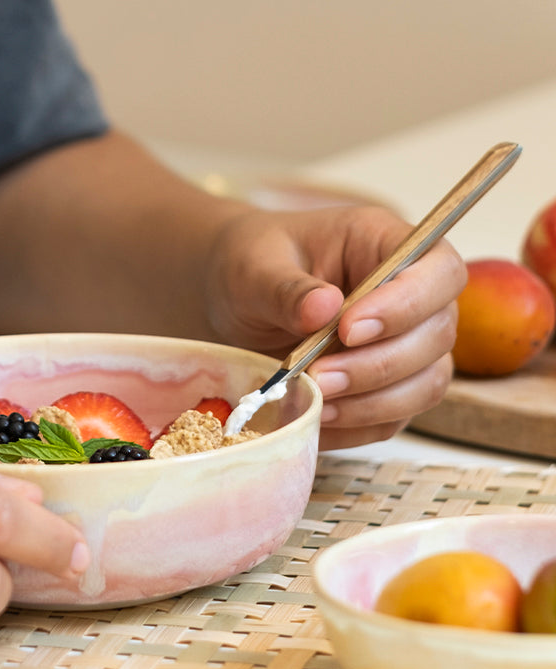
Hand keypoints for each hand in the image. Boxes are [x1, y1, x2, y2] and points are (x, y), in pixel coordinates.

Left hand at [202, 204, 465, 448]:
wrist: (231, 301)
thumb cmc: (249, 267)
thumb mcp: (254, 268)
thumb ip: (286, 288)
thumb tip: (324, 308)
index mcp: (384, 243)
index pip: (438, 270)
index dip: (407, 303)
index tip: (349, 329)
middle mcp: (409, 295)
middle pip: (437, 335)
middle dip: (380, 365)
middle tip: (318, 375)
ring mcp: (405, 345)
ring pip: (427, 384)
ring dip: (373, 402)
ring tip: (315, 401)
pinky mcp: (386, 389)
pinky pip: (393, 418)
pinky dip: (356, 426)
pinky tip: (314, 418)